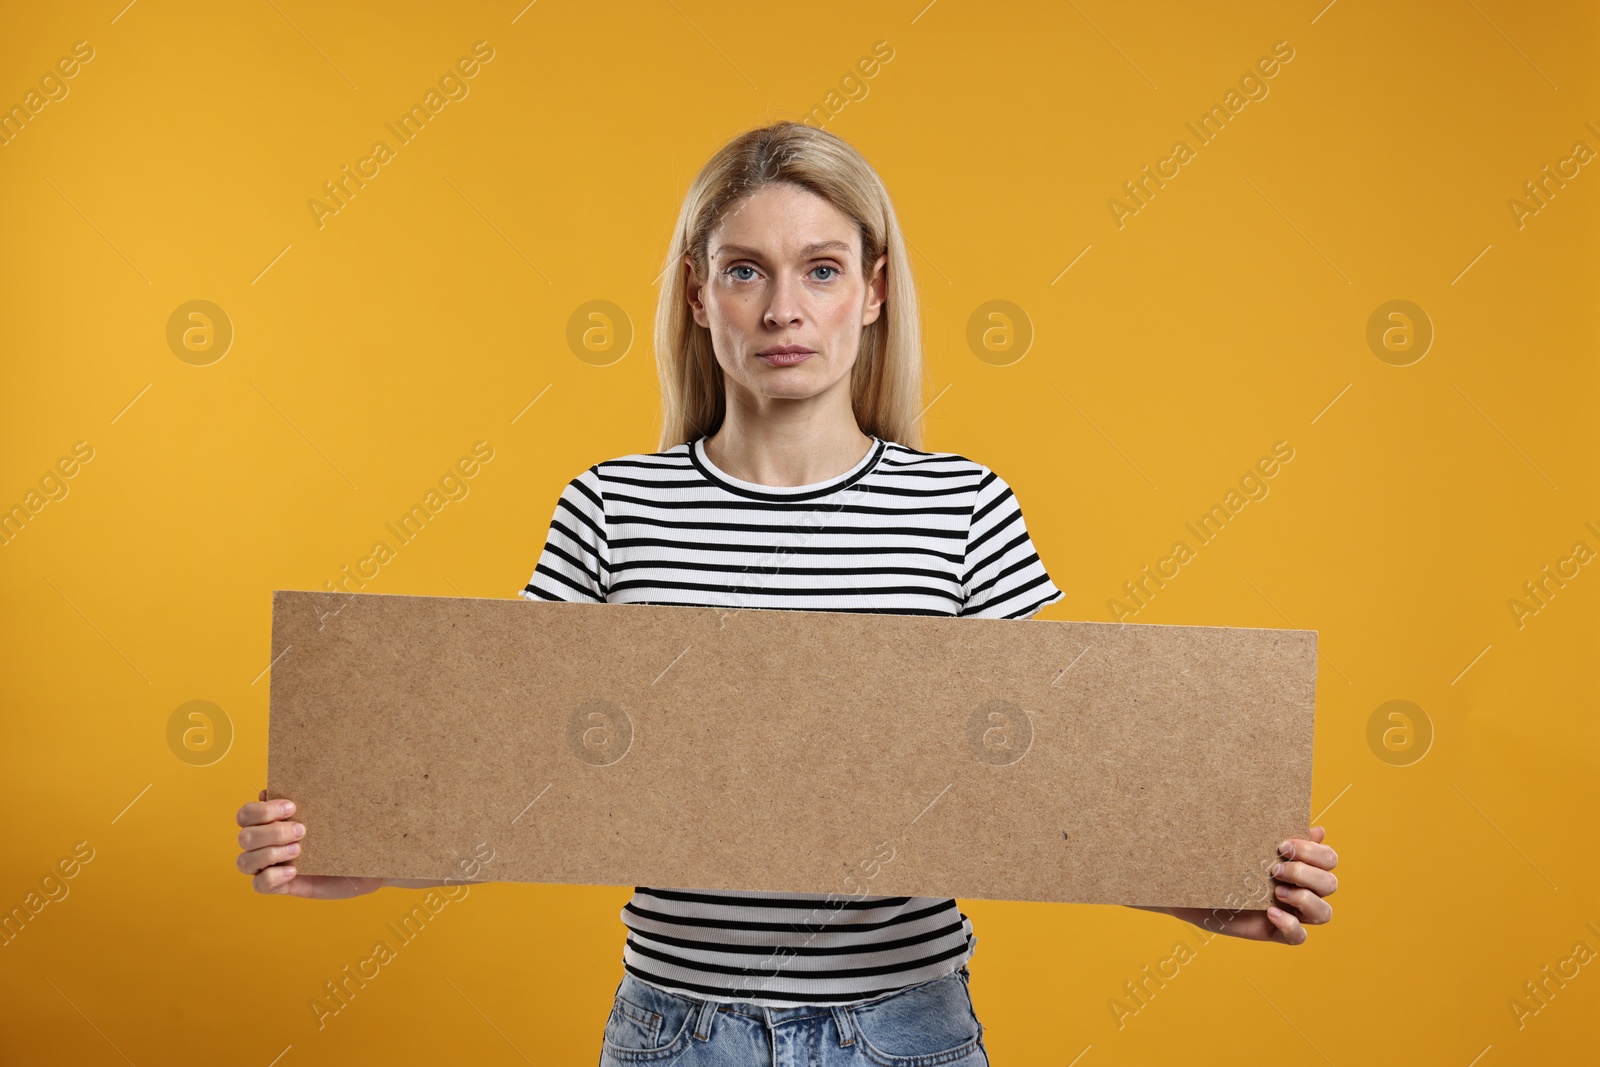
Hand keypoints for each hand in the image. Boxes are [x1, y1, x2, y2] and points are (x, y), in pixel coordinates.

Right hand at [235, 789, 380, 898]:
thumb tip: (287, 785)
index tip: (293, 808)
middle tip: (302, 830)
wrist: (365, 861)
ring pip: (244, 862)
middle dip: (272, 832)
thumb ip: (311, 796)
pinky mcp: (280, 885)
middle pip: (244, 837)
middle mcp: (265, 843)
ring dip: (270, 854)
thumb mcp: (331, 810)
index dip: (261, 811)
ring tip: (298, 850)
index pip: (245, 814)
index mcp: (271, 821)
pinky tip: (293, 872)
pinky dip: (272, 877)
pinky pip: (258, 885)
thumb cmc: (346, 831)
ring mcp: (270, 865)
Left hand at [1137, 826, 1338, 945]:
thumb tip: (1319, 830)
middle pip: (1330, 884)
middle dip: (1307, 873)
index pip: (1329, 859)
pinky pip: (1299, 937)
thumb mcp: (1245, 845)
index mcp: (1300, 863)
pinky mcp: (1277, 932)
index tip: (1283, 845)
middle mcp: (1301, 888)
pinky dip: (1291, 926)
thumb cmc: (1222, 860)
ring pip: (1324, 912)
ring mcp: (1292, 912)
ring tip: (1277, 892)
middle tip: (1275, 868)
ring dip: (1305, 899)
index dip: (1315, 852)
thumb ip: (1277, 834)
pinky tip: (1271, 914)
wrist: (1192, 884)